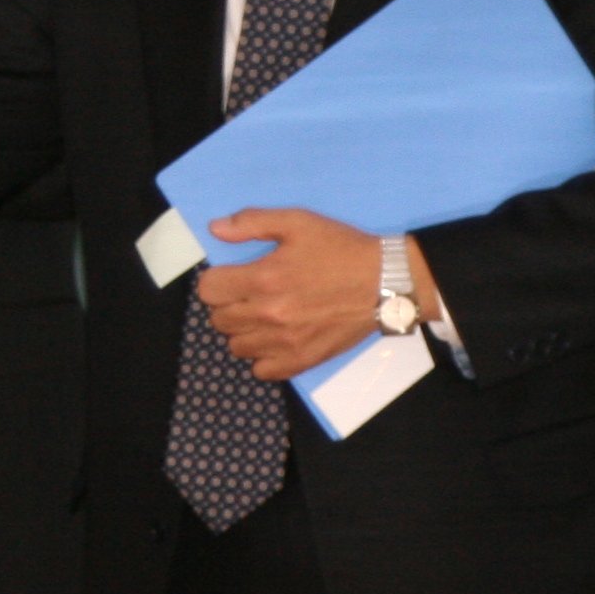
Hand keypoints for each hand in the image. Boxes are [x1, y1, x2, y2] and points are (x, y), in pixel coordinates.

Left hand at [196, 210, 401, 379]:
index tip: (233, 276)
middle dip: (228, 305)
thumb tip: (215, 229)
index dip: (217, 280)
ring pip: (236, 347)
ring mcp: (285, 343)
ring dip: (243, 331)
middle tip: (250, 294)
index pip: (209, 290)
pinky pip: (262, 371)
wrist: (385, 282)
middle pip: (219, 320)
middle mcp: (269, 315)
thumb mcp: (297, 222)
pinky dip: (263, 357)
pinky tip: (275, 340)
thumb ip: (252, 223)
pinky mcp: (303, 361)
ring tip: (262, 317)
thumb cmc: (340, 249)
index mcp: (263, 279)